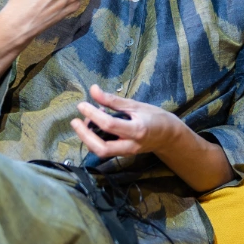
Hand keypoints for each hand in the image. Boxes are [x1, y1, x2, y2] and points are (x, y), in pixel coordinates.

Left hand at [71, 85, 236, 191]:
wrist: (168, 136)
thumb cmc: (154, 117)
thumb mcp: (135, 105)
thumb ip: (113, 100)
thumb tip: (93, 89)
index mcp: (137, 129)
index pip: (110, 125)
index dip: (93, 115)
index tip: (82, 105)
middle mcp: (131, 145)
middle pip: (102, 149)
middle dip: (84, 136)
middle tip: (74, 121)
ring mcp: (127, 152)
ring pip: (101, 152)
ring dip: (88, 138)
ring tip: (85, 121)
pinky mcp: (123, 154)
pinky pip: (104, 150)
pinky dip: (95, 139)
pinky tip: (94, 126)